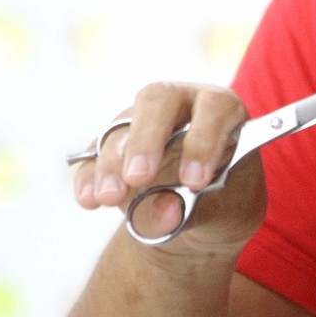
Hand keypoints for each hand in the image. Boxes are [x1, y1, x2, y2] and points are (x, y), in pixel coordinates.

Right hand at [72, 82, 265, 256]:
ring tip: (112, 198)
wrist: (203, 215)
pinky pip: (94, 153)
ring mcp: (143, 120)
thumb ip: (199, 210)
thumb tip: (166, 211)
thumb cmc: (226, 201)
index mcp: (222, 109)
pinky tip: (90, 199)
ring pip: (121, 127)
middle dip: (146, 140)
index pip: (215, 107)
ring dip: (112, 164)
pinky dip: (90, 177)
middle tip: (139, 177)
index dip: (203, 140)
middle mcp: (182, 104)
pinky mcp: (114, 144)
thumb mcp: (224, 210)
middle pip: (157, 101)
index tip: (194, 182)